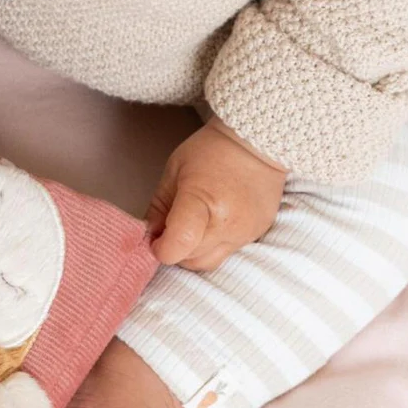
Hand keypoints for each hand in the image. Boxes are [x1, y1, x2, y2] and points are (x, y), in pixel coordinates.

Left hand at [147, 117, 286, 271]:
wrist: (256, 145)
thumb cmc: (210, 151)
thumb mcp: (174, 171)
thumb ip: (159, 207)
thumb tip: (150, 235)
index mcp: (202, 199)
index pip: (180, 242)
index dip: (162, 249)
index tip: (156, 241)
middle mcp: (227, 222)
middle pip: (191, 258)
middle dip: (175, 250)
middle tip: (169, 230)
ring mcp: (245, 232)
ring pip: (209, 262)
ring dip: (193, 252)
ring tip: (191, 227)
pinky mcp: (257, 235)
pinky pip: (226, 253)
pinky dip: (212, 245)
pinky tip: (211, 224)